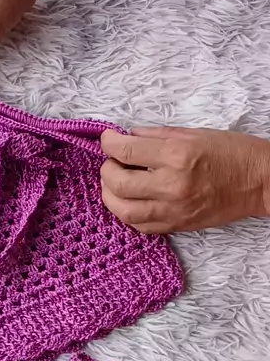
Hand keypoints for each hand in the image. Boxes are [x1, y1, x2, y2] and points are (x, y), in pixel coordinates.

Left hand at [100, 126, 269, 233]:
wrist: (260, 182)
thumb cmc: (232, 153)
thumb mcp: (194, 133)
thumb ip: (156, 136)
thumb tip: (127, 136)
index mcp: (177, 156)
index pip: (126, 151)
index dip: (108, 143)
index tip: (107, 139)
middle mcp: (171, 185)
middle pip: (118, 183)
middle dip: (106, 170)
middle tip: (111, 161)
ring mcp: (173, 210)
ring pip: (124, 211)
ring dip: (110, 196)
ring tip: (114, 183)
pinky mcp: (177, 226)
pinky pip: (141, 227)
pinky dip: (127, 214)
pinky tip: (128, 201)